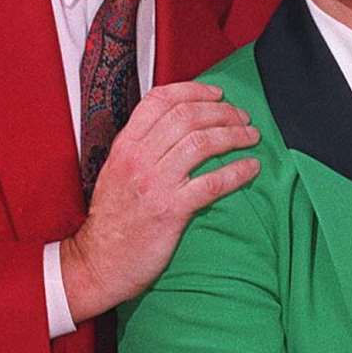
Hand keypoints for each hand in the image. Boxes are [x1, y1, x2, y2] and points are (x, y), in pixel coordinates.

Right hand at [61, 81, 258, 321]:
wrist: (99, 262)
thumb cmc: (113, 220)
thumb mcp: (117, 172)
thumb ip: (141, 148)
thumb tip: (176, 128)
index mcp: (125, 145)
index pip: (160, 100)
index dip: (194, 91)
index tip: (217, 94)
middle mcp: (138, 158)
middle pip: (187, 117)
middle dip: (222, 112)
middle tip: (242, 118)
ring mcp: (155, 183)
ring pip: (202, 143)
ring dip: (234, 136)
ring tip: (251, 137)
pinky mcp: (171, 210)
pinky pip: (212, 183)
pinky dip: (237, 171)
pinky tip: (251, 168)